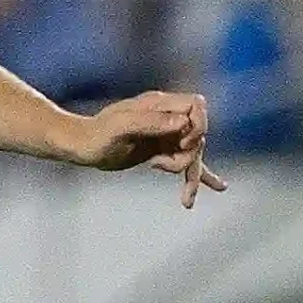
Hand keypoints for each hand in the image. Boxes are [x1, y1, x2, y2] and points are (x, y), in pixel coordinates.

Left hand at [77, 91, 224, 206]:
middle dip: (187, 155)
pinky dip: (200, 174)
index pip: (196, 106)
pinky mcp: (161, 150)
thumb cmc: (97, 135)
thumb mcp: (121, 127)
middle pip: (196, 134)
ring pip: (192, 151)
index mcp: (159, 104)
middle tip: (160, 166)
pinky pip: (186, 160)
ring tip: (186, 199)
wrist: (82, 145)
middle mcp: (166, 117)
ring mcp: (165, 134)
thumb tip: (182, 123)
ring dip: (192, 174)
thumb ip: (151, 122)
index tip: (180, 144)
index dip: (196, 126)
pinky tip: (219, 187)